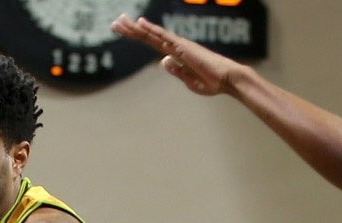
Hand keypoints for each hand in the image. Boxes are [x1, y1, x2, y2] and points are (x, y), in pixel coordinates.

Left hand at [111, 15, 235, 95]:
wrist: (227, 79)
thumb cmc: (212, 82)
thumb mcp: (189, 80)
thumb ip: (176, 70)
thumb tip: (162, 61)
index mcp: (176, 55)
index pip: (152, 43)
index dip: (138, 36)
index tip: (124, 30)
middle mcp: (175, 47)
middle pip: (149, 36)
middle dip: (131, 30)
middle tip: (115, 23)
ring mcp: (178, 45)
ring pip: (153, 34)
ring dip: (135, 28)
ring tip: (120, 21)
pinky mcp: (183, 47)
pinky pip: (164, 37)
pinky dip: (152, 30)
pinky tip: (140, 23)